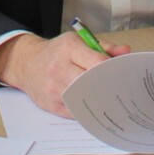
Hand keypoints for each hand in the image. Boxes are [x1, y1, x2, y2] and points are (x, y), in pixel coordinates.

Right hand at [0, 31, 129, 117]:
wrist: (27, 63)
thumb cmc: (57, 52)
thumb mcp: (78, 41)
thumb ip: (104, 47)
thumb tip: (126, 52)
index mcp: (69, 48)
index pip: (96, 62)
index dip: (112, 70)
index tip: (122, 75)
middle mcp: (59, 68)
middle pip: (91, 83)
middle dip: (108, 88)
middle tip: (122, 92)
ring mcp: (53, 88)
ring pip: (83, 100)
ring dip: (98, 101)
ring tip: (111, 100)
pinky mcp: (50, 104)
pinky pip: (75, 112)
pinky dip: (86, 111)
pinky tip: (95, 108)